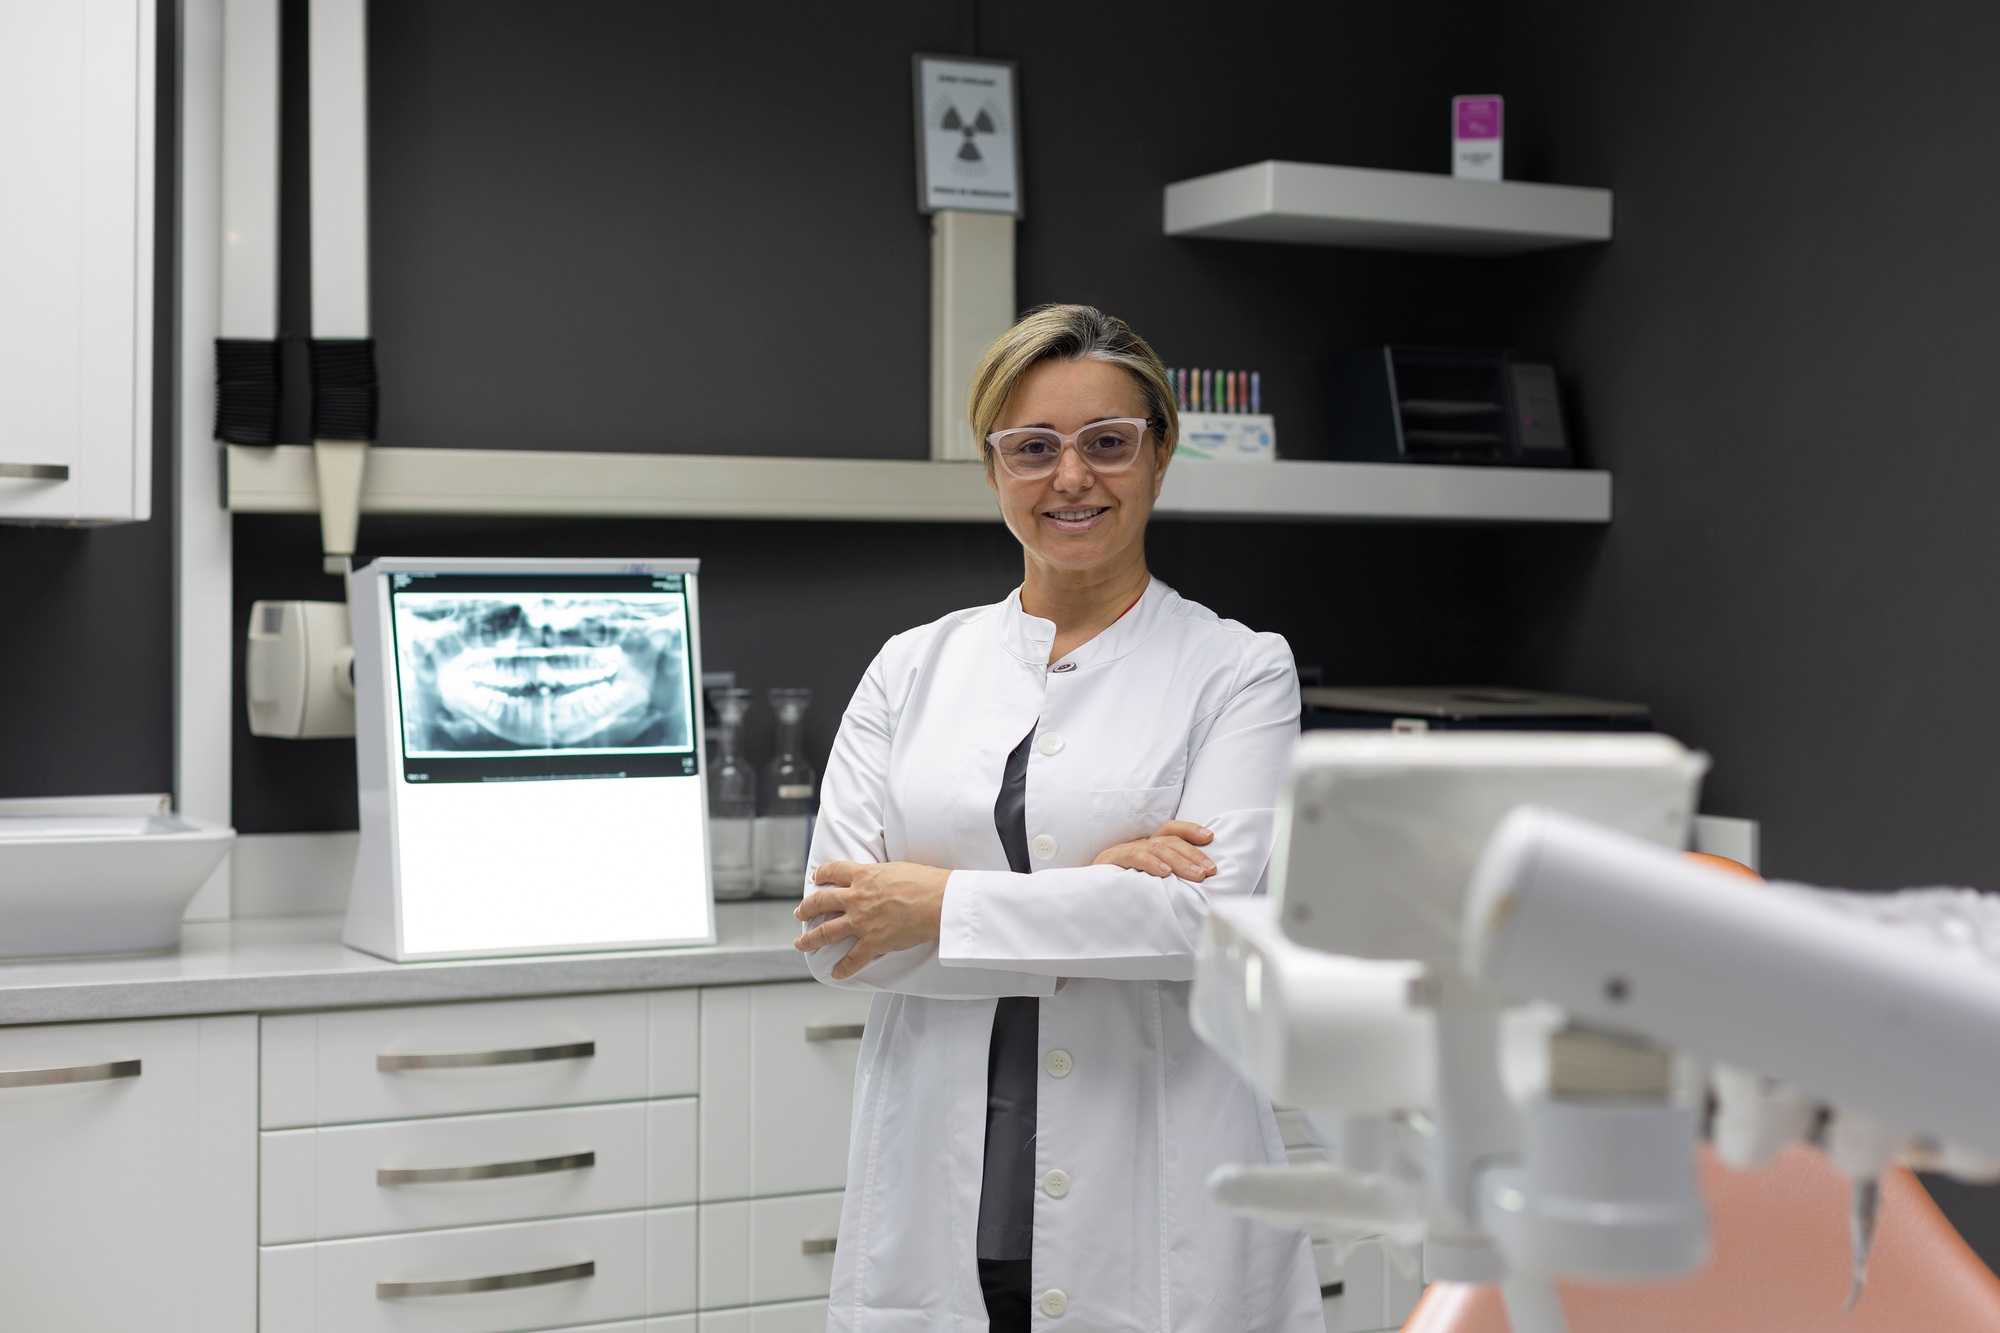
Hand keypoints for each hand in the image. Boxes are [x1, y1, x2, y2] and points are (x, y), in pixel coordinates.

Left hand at [794, 860, 949, 979]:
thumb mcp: (897, 868)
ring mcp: (862, 921)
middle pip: (820, 902)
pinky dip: (843, 968)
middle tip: (800, 913)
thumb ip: (881, 876)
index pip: (833, 871)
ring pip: (826, 931)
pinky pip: (853, 959)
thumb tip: (880, 881)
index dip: (820, 874)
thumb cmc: (927, 882)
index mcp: (863, 876)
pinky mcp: (873, 942)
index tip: (815, 878)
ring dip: (810, 939)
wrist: (939, 900)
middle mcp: (856, 898)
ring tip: (801, 943)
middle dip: (806, 909)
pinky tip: (836, 973)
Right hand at [1092, 820, 1217, 880]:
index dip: (1190, 830)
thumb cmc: (1123, 888)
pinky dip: (1152, 863)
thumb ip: (1170, 879)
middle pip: (1169, 840)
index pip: (1171, 830)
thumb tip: (1199, 882)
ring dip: (1180, 861)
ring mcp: (1126, 850)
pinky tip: (1165, 873)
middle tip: (1209, 870)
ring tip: (1196, 875)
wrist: (1088, 893)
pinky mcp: (1112, 859)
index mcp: (1150, 846)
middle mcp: (1140, 844)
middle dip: (1193, 854)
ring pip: (1156, 847)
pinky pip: (1134, 856)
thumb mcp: (1150, 881)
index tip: (1210, 837)